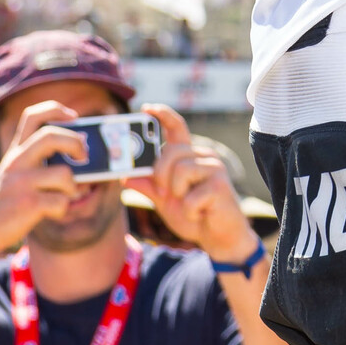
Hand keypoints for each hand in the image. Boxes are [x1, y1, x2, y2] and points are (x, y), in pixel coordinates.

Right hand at [0, 101, 88, 265]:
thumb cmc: (7, 203)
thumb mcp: (16, 175)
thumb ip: (40, 162)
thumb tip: (82, 154)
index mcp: (15, 152)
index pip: (32, 116)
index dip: (55, 109)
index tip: (74, 115)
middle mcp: (16, 162)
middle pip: (51, 136)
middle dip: (76, 144)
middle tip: (84, 157)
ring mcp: (20, 182)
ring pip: (65, 174)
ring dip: (73, 188)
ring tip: (66, 195)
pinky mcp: (27, 203)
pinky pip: (61, 201)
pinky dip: (63, 208)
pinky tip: (53, 212)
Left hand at [126, 106, 256, 264]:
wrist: (218, 237)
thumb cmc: (194, 214)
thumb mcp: (164, 201)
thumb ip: (147, 186)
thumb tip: (125, 175)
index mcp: (189, 156)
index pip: (177, 128)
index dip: (162, 115)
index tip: (146, 108)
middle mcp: (203, 156)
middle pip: (171, 152)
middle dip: (160, 175)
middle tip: (165, 193)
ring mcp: (214, 168)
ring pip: (179, 171)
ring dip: (176, 195)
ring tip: (188, 203)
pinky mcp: (220, 185)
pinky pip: (189, 196)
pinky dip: (188, 210)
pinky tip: (199, 213)